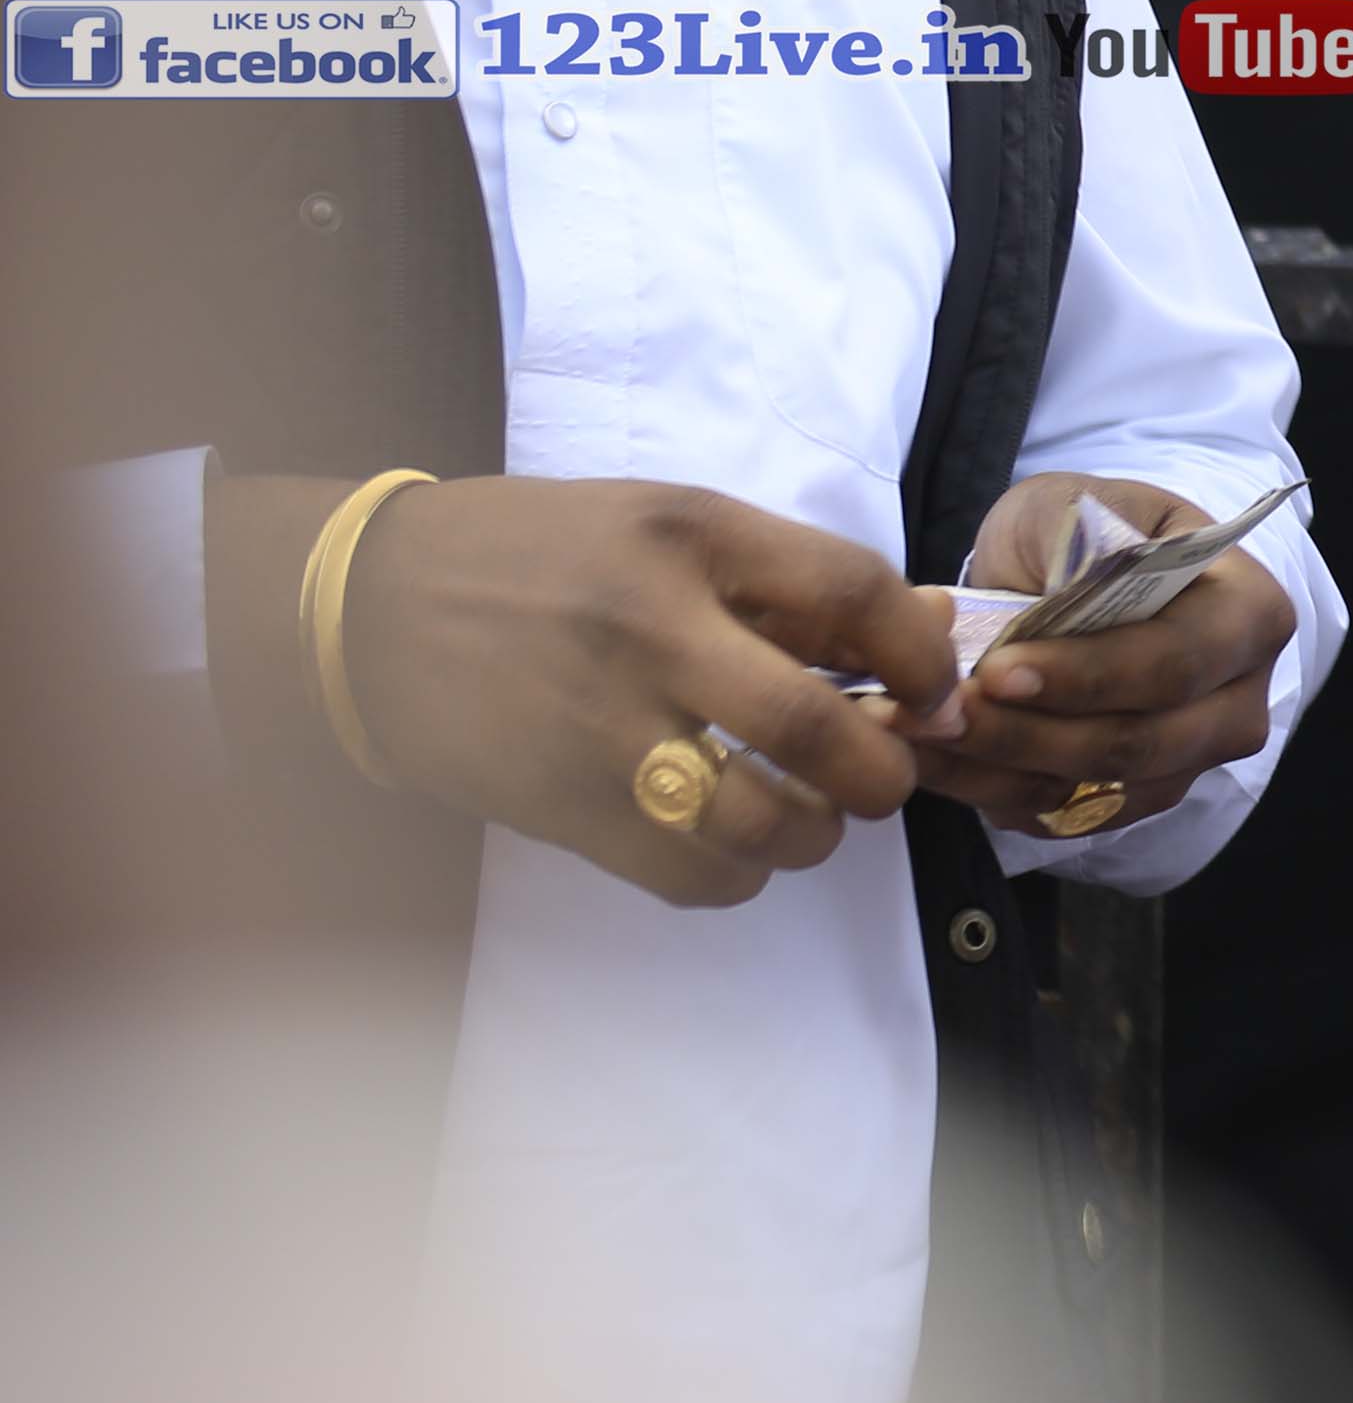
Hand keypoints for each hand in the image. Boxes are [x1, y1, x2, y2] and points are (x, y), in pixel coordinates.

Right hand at [318, 473, 952, 908]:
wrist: (368, 605)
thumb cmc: (543, 555)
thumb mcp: (670, 526)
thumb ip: (793, 584)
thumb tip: (933, 631)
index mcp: (690, 539)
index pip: (851, 591)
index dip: (920, 653)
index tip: (934, 690)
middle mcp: (649, 630)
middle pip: (810, 727)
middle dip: (881, 771)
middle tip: (886, 778)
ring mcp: (598, 725)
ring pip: (751, 821)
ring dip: (813, 837)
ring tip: (813, 820)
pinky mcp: (556, 804)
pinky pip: (683, 872)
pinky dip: (735, 876)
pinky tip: (734, 852)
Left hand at [916, 472, 1294, 836]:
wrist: (1081, 574)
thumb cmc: (1088, 531)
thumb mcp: (1077, 504)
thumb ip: (1072, 541)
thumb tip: (1059, 589)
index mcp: (1250, 614)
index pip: (1177, 662)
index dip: (1089, 675)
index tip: (998, 669)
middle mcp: (1238, 700)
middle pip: (1141, 743)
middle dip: (1030, 734)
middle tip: (940, 714)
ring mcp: (1191, 759)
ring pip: (1095, 789)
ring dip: (997, 770)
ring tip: (916, 735)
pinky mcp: (1134, 800)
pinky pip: (1063, 816)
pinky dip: (991, 794)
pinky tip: (934, 760)